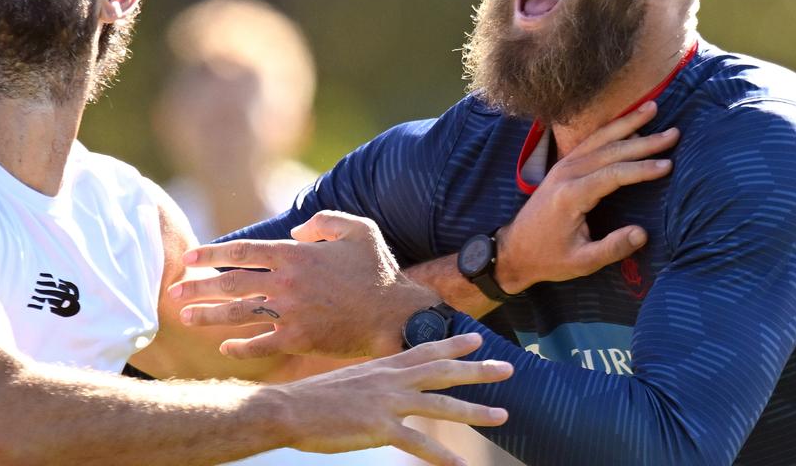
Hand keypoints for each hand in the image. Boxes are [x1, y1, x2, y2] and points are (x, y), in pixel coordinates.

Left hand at [170, 211, 438, 358]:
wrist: (395, 315)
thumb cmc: (378, 270)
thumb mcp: (357, 230)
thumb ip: (323, 222)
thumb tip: (295, 232)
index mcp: (296, 255)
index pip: (242, 252)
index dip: (212, 253)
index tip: (189, 257)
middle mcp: (287, 283)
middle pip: (231, 284)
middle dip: (198, 287)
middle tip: (172, 291)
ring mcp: (291, 313)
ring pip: (239, 314)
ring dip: (208, 316)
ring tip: (186, 317)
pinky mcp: (299, 339)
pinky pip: (261, 344)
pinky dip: (240, 347)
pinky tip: (224, 347)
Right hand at [269, 332, 510, 464]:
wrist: (287, 409)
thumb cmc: (312, 399)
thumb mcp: (349, 381)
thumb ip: (372, 384)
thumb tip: (384, 391)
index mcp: (382, 366)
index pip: (425, 350)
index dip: (453, 345)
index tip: (477, 340)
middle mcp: (390, 379)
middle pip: (443, 372)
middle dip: (478, 370)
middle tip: (509, 368)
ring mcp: (387, 403)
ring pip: (442, 405)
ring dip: (475, 411)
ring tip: (502, 415)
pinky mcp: (379, 428)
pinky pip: (419, 444)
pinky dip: (442, 457)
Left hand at [496, 101, 678, 292]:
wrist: (514, 250)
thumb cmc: (548, 258)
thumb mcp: (582, 262)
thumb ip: (612, 248)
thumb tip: (643, 233)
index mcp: (570, 196)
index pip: (612, 175)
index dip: (641, 168)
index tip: (668, 165)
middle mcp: (565, 174)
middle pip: (610, 151)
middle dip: (644, 141)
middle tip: (674, 133)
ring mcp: (561, 167)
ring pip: (599, 139)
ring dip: (627, 123)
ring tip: (653, 107)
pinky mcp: (561, 166)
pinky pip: (589, 142)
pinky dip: (610, 129)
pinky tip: (628, 121)